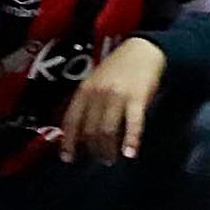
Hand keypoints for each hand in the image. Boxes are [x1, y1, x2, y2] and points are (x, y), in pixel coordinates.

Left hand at [58, 36, 168, 163]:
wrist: (142, 50)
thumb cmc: (117, 68)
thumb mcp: (96, 81)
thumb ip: (88, 102)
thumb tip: (80, 131)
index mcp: (85, 89)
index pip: (72, 119)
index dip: (68, 140)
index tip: (67, 158)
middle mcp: (98, 93)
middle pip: (90, 129)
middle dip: (93, 149)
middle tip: (100, 159)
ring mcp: (117, 95)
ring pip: (107, 130)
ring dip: (108, 148)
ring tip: (112, 159)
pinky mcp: (137, 98)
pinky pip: (133, 123)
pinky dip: (131, 140)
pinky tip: (130, 153)